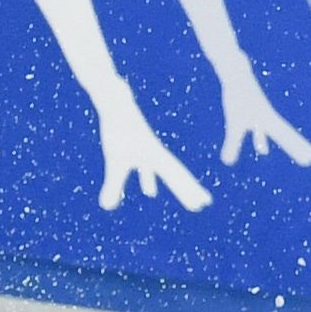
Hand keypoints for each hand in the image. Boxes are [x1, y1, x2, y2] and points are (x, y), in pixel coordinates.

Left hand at [97, 91, 211, 212]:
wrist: (115, 104)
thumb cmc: (116, 129)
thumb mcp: (114, 160)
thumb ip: (112, 184)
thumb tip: (106, 207)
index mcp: (155, 156)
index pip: (176, 177)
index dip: (188, 191)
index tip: (203, 203)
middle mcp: (156, 154)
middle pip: (176, 176)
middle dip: (189, 191)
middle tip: (204, 204)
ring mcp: (148, 152)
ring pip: (165, 173)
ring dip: (175, 187)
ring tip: (187, 200)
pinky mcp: (137, 150)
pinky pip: (146, 169)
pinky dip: (149, 180)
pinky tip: (150, 192)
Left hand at [219, 76, 310, 168]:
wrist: (236, 74)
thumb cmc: (237, 98)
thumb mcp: (234, 124)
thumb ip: (232, 144)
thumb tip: (227, 162)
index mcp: (268, 120)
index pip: (289, 138)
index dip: (300, 149)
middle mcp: (269, 118)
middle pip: (287, 137)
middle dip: (298, 149)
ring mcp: (262, 115)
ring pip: (275, 134)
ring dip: (283, 146)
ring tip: (291, 158)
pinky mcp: (253, 112)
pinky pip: (260, 130)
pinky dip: (262, 140)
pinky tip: (263, 150)